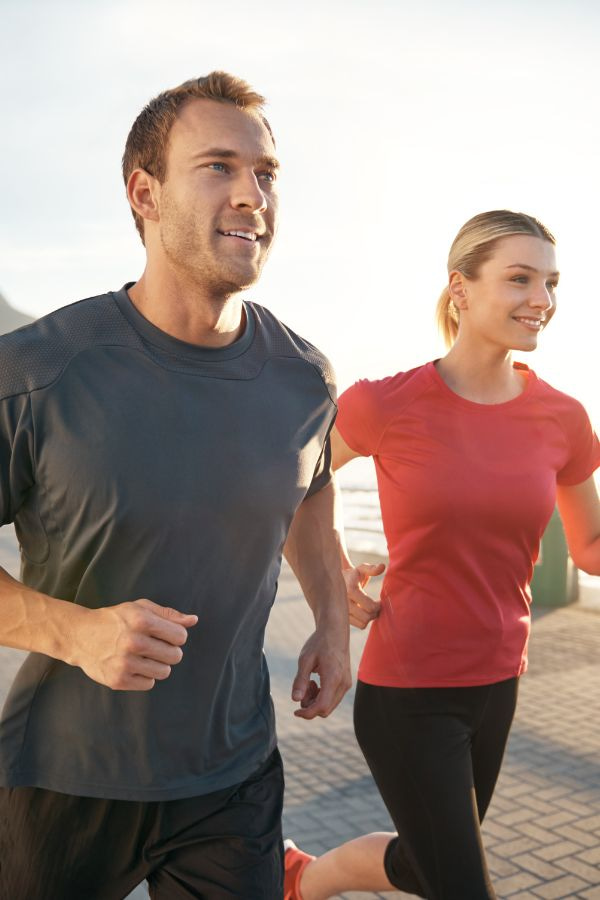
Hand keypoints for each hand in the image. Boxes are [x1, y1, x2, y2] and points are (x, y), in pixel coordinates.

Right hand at [70, 598, 197, 690]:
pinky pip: (149, 684)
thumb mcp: (140, 608)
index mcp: (141, 621)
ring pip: (164, 672)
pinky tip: (133, 666)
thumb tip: (193, 620)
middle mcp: (133, 642)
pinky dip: (145, 676)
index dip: (176, 636)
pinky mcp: (118, 680)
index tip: (165, 635)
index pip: (180, 636)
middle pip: (175, 656)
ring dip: (158, 665)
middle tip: (154, 647)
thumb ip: (168, 614)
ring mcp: (125, 663)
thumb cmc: (115, 620)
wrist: (80, 636)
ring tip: (144, 656)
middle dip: (169, 651)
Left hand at [291, 627, 351, 719]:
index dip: (307, 713)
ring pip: (330, 705)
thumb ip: (300, 680)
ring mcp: (346, 684)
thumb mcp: (305, 659)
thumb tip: (295, 700)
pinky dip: (322, 695)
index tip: (295, 711)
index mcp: (333, 678)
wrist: (335, 631)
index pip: (321, 706)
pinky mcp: (346, 682)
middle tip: (302, 687)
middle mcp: (343, 684)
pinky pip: (333, 698)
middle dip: (310, 705)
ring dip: (316, 700)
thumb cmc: (319, 642)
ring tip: (308, 682)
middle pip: (326, 709)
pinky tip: (315, 682)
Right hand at [343, 562, 384, 628]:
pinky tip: (363, 612)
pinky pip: (358, 625)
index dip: (378, 606)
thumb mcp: (361, 569)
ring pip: (362, 624)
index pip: (370, 607)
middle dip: (375, 613)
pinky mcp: (342, 619)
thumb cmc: (352, 575)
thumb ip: (372, 569)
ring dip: (369, 618)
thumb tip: (382, 566)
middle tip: (376, 606)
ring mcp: (342, 612)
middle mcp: (344, 603)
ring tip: (370, 609)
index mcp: (350, 590)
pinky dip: (363, 621)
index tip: (380, 601)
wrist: (336, 582)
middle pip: (366, 617)